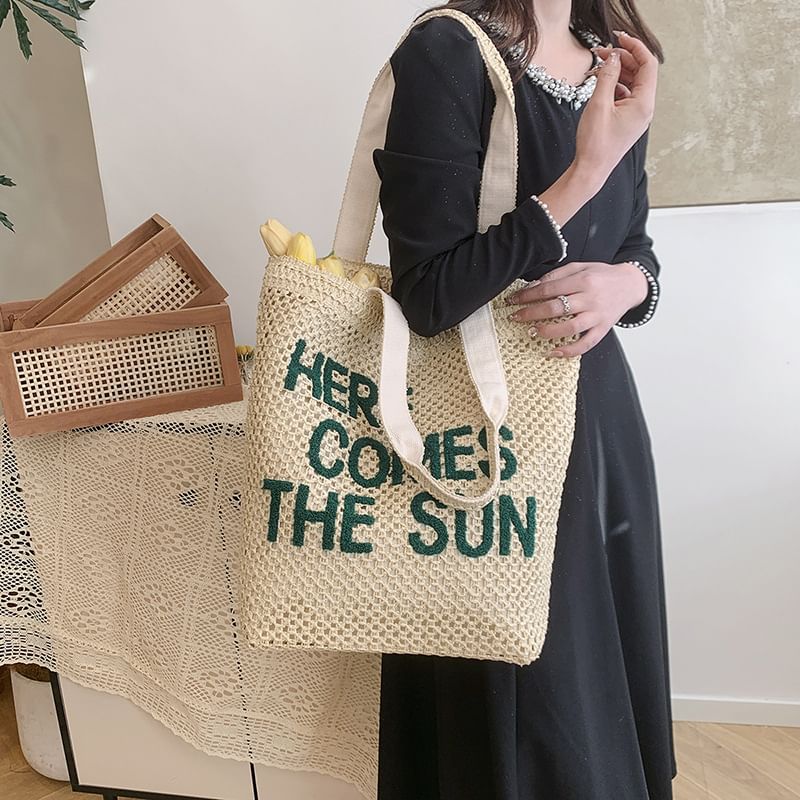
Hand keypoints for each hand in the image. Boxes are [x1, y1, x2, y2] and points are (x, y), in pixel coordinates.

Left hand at [505, 261, 648, 357]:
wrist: (631, 284)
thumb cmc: (602, 275)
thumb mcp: (580, 267)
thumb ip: (557, 276)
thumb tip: (532, 287)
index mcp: (583, 280)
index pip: (549, 288)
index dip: (527, 295)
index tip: (513, 300)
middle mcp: (590, 298)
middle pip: (556, 308)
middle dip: (531, 313)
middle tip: (515, 317)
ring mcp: (597, 315)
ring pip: (570, 327)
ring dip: (548, 332)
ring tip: (532, 332)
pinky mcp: (603, 329)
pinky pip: (586, 344)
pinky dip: (569, 351)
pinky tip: (553, 352)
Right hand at [574, 30, 657, 182]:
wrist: (590, 171)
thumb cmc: (595, 145)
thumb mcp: (598, 105)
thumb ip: (607, 77)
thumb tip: (613, 58)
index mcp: (643, 104)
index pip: (648, 64)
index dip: (635, 47)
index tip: (620, 38)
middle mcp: (644, 109)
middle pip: (640, 72)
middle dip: (622, 59)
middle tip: (602, 53)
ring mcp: (636, 115)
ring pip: (631, 83)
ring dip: (616, 72)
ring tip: (598, 68)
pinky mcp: (627, 120)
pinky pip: (624, 95)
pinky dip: (614, 86)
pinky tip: (600, 84)